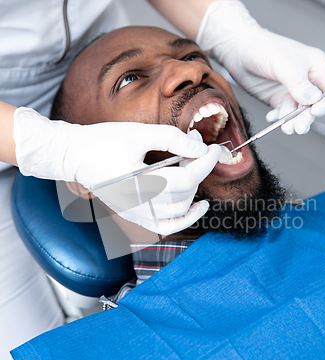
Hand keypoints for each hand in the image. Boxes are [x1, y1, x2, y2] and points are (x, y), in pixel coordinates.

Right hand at [13, 108, 220, 234]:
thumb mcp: (140, 133)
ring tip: (190, 168)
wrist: (73, 155)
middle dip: (198, 169)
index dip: (207, 162)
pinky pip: (165, 226)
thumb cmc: (102, 142)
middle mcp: (139, 204)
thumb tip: (201, 147)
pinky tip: (195, 206)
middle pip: (185, 193)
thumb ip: (174, 139)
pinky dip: (183, 218)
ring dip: (193, 191)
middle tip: (196, 147)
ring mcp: (136, 213)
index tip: (216, 149)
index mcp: (140, 183)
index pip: (188, 177)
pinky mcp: (133, 215)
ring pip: (178, 212)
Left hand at [196, 0, 324, 133]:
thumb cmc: (263, 47)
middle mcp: (307, 80)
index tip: (314, 110)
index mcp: (317, 67)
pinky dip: (279, 118)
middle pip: (315, 105)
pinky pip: (284, 113)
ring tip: (285, 127)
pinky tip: (273, 117)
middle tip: (298, 127)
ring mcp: (292, 91)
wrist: (238, 50)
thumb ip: (298, 83)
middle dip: (306, 117)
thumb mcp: (282, 64)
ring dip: (292, 121)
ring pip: (299, 112)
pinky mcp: (278, 98)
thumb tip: (313, 99)